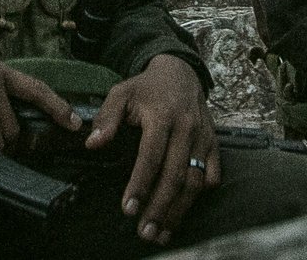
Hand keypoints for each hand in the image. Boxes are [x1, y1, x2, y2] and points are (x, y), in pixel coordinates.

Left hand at [86, 53, 217, 245]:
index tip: (128, 209)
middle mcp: (186, 129)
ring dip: (179, 210)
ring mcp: (203, 137)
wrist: (180, 72)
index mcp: (162, 116)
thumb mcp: (121, 93)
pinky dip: (201, 194)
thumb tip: (92, 144)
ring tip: (163, 233)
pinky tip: (184, 210)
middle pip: (175, 175)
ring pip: (195, 180)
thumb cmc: (146, 87)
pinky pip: (212, 174)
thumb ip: (106, 118)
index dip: (140, 184)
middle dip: (160, 207)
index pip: (151, 157)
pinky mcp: (214, 143)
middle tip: (145, 232)